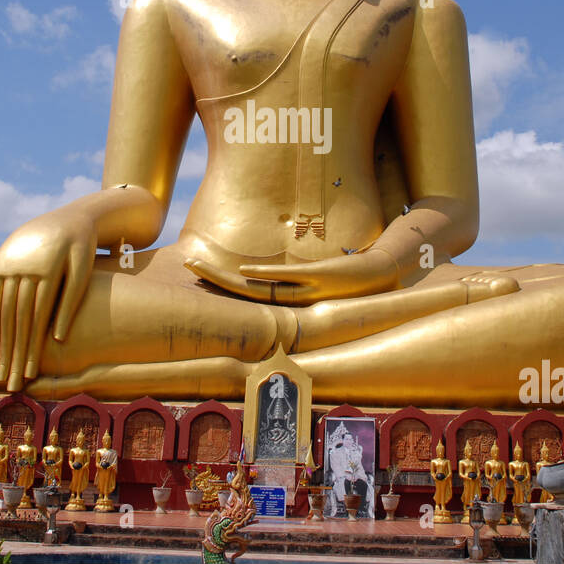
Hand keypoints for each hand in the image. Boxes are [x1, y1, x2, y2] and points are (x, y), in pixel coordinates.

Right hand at [0, 208, 96, 391]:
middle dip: (13, 352)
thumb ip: (71, 301)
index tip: (30, 374)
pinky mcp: (0, 264)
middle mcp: (21, 266)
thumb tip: (57, 339)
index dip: (31, 346)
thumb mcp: (83, 268)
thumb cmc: (83, 248)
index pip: (36, 316)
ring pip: (1, 311)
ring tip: (0, 372)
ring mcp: (7, 264)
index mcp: (46, 267)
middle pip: (16, 318)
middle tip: (13, 383)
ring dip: (0, 344)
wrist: (69, 217)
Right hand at [183, 249, 398, 305]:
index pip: (243, 293)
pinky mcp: (317, 277)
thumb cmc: (343, 275)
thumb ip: (291, 272)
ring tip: (202, 267)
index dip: (217, 283)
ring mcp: (301, 290)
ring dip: (227, 280)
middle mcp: (289, 299)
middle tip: (187, 266)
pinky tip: (242, 272)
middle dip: (212, 279)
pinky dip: (263, 276)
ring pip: (257, 289)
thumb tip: (272, 263)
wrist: (376, 275)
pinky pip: (284, 278)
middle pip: (241, 293)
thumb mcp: (312, 273)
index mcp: (285, 297)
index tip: (196, 269)